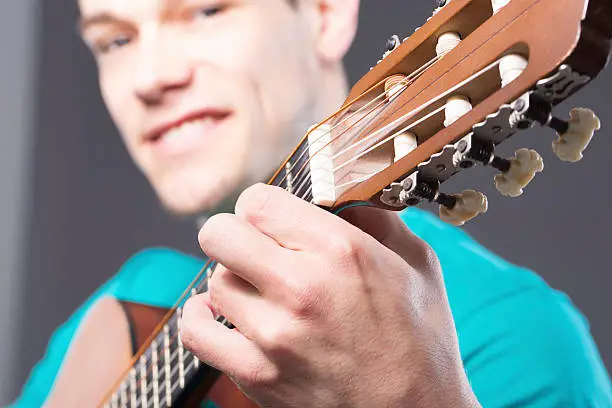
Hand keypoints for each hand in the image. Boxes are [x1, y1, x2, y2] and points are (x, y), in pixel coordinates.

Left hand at [180, 183, 478, 407]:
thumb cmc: (421, 341)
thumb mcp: (417, 265)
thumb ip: (377, 220)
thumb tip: (343, 195)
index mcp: (341, 252)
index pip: (257, 202)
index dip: (259, 204)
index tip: (268, 217)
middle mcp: (301, 288)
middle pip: (220, 234)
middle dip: (234, 233)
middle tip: (253, 245)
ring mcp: (273, 335)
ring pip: (214, 281)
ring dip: (233, 279)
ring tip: (258, 290)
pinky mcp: (256, 374)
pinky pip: (197, 332)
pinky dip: (201, 317)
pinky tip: (219, 312)